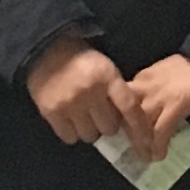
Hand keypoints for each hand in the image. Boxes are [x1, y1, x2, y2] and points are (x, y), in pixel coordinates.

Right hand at [26, 34, 136, 148]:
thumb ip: (116, 90)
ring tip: (84, 117)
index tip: (144, 140)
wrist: (45, 49)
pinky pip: (69, 137)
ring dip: (90, 130)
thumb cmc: (80, 59)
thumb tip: (128, 121)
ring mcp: (70, 103)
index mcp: (107, 77)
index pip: (129, 107)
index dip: (139, 126)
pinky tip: (70, 120)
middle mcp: (90, 92)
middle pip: (109, 127)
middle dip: (107, 125)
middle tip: (101, 116)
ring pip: (89, 135)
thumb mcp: (105, 67)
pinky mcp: (51, 112)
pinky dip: (72, 132)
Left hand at [112, 52, 189, 160]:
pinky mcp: (177, 104)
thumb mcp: (167, 73)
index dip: (119, 118)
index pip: (120, 100)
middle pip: (124, 112)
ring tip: (145, 156)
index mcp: (144, 77)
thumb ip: (154, 87)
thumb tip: (148, 107)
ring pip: (139, 123)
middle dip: (126, 133)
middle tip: (130, 150)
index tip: (123, 133)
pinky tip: (159, 155)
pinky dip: (158, 145)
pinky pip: (160, 130)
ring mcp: (160, 95)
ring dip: (140, 144)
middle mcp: (146, 85)